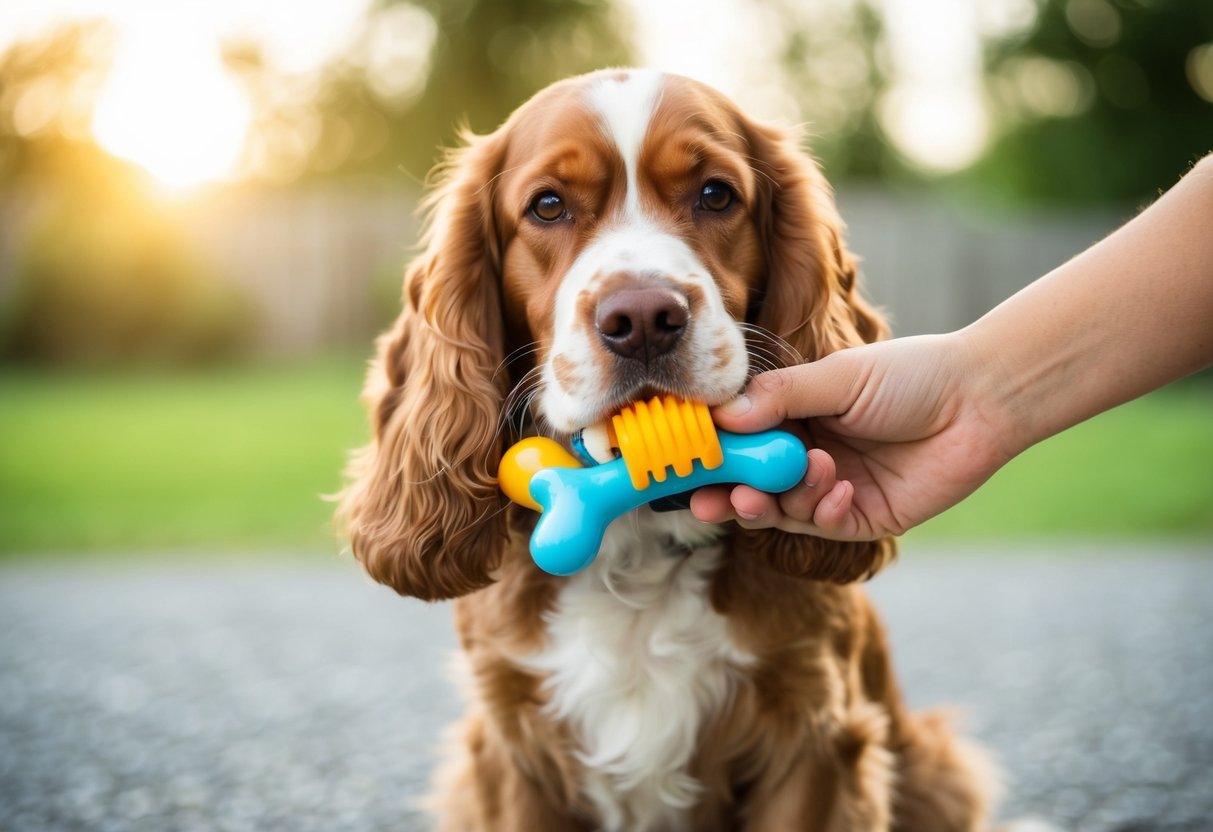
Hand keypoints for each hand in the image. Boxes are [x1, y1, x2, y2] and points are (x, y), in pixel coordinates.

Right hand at [690, 334, 1017, 540]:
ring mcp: (831, 489)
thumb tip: (722, 415)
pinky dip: (823, 511)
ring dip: (779, 499)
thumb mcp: (838, 377)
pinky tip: (841, 488)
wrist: (980, 401)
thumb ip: (780, 397)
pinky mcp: (860, 518)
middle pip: (750, 482)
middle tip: (707, 502)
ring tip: (790, 481)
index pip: (739, 439)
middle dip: (728, 494)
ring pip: (781, 509)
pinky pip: (822, 525)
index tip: (683, 460)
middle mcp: (805, 453)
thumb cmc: (910, 376)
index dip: (711, 453)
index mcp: (794, 415)